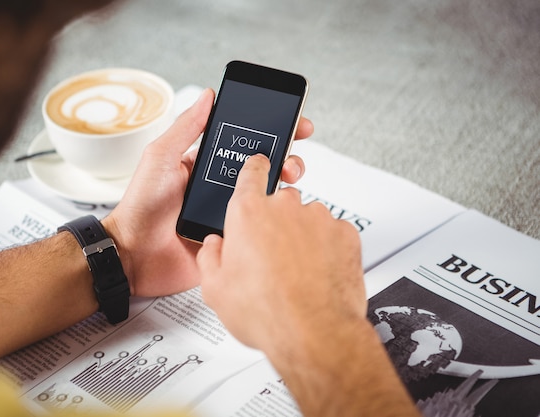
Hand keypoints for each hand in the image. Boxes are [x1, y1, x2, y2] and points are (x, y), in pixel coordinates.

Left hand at [102, 89, 313, 296]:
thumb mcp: (161, 157)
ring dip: (285, 188)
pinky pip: (261, 229)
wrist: (134, 254)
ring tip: (286, 184)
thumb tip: (209, 96)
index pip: (247, 144)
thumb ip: (186, 128)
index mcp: (209, 166)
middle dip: (288, 159)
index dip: (274, 132)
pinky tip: (279, 215)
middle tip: (292, 159)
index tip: (295, 123)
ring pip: (269, 198)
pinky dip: (274, 221)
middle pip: (266, 170)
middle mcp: (223, 189)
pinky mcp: (234, 240)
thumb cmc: (141, 206)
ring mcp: (231, 214)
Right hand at [197, 154, 364, 351]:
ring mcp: (318, 218)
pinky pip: (333, 233)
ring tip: (296, 271)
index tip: (258, 166)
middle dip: (275, 223)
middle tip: (271, 256)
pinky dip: (327, 247)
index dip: (254, 168)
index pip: (252, 172)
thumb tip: (213, 246)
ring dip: (302, 236)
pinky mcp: (345, 233)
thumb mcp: (216, 289)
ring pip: (308, 219)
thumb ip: (210, 257)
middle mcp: (284, 208)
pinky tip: (317, 273)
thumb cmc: (267, 312)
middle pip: (280, 202)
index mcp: (248, 213)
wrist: (314, 333)